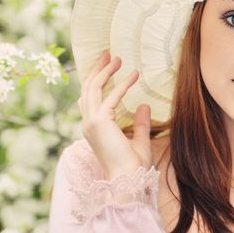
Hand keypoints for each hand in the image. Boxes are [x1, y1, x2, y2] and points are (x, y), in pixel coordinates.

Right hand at [78, 50, 152, 179]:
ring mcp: (91, 122)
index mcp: (94, 128)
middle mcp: (89, 123)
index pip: (90, 99)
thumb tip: (145, 106)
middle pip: (88, 89)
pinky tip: (134, 75)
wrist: (128, 179)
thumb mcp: (140, 140)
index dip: (96, 80)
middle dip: (97, 69)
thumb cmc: (133, 166)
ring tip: (118, 58)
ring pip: (93, 88)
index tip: (106, 65)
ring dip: (105, 71)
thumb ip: (141, 124)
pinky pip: (110, 97)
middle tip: (107, 53)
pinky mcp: (99, 122)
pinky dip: (122, 84)